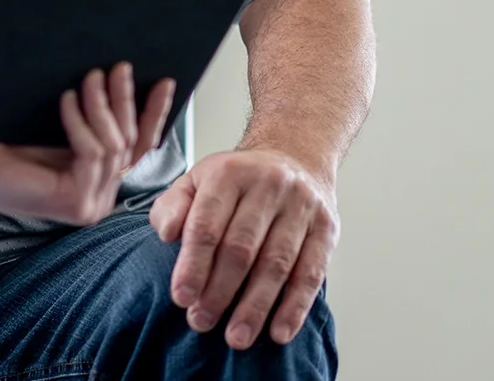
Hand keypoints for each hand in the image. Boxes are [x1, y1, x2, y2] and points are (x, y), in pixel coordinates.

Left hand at [0, 64, 175, 224]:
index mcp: (97, 181)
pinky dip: (79, 122)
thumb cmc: (2, 142)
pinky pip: (91, 153)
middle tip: (120, 67)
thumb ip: (93, 118)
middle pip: (130, 143)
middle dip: (126, 100)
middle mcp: (99, 198)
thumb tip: (120, 77)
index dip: (153, 112)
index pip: (138, 146)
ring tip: (90, 76)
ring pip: (112, 146)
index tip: (164, 80)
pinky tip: (66, 99)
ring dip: (101, 106)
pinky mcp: (76, 205)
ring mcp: (90, 205)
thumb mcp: (61, 125)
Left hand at [149, 147, 338, 348]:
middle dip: (219, 291)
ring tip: (237, 337)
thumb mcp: (196, 180)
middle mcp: (268, 185)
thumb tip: (167, 233)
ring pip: (277, 264)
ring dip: (255, 306)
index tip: (181, 298)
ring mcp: (301, 206)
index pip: (207, 224)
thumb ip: (173, 206)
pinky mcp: (327, 228)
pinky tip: (279, 331)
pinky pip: (311, 273)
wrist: (295, 157)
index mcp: (229, 172)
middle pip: (241, 247)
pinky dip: (295, 307)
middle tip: (202, 322)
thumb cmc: (236, 181)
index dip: (193, 265)